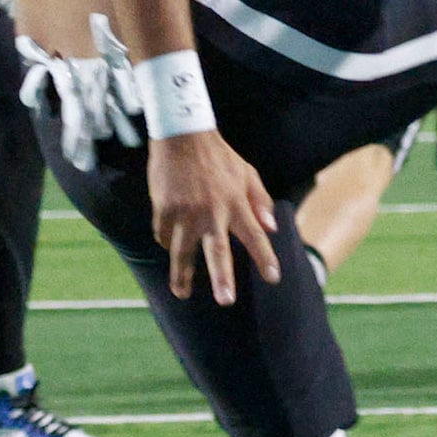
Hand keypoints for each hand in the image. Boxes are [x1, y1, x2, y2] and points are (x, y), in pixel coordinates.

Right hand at [147, 127, 281, 304]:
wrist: (182, 135)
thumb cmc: (219, 157)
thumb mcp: (247, 173)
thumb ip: (261, 201)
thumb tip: (272, 228)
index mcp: (236, 203)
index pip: (255, 235)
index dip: (264, 257)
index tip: (273, 277)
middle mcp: (212, 211)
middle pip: (218, 251)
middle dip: (222, 277)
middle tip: (226, 300)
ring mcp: (185, 212)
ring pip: (183, 251)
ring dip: (182, 275)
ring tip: (182, 293)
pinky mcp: (164, 209)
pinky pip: (164, 235)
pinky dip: (167, 243)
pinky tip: (170, 249)